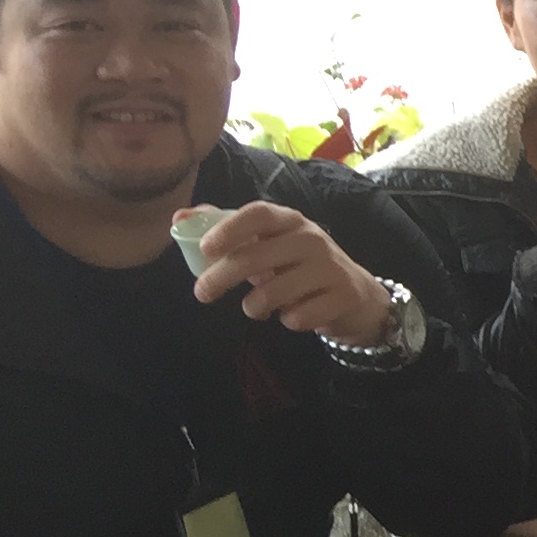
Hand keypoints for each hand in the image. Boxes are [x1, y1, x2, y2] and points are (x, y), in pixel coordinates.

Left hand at [188, 202, 394, 346]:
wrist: (357, 295)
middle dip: (220, 278)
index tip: (205, 249)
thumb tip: (179, 218)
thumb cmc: (299, 266)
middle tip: (201, 294)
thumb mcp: (268, 244)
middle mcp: (312, 239)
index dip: (229, 229)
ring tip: (256, 307)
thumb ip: (225, 230)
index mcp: (290, 220)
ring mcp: (331, 267)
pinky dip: (287, 321)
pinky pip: (299, 317)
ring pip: (273, 293)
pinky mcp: (345, 296)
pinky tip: (293, 315)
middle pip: (255, 257)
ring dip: (254, 306)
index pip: (258, 214)